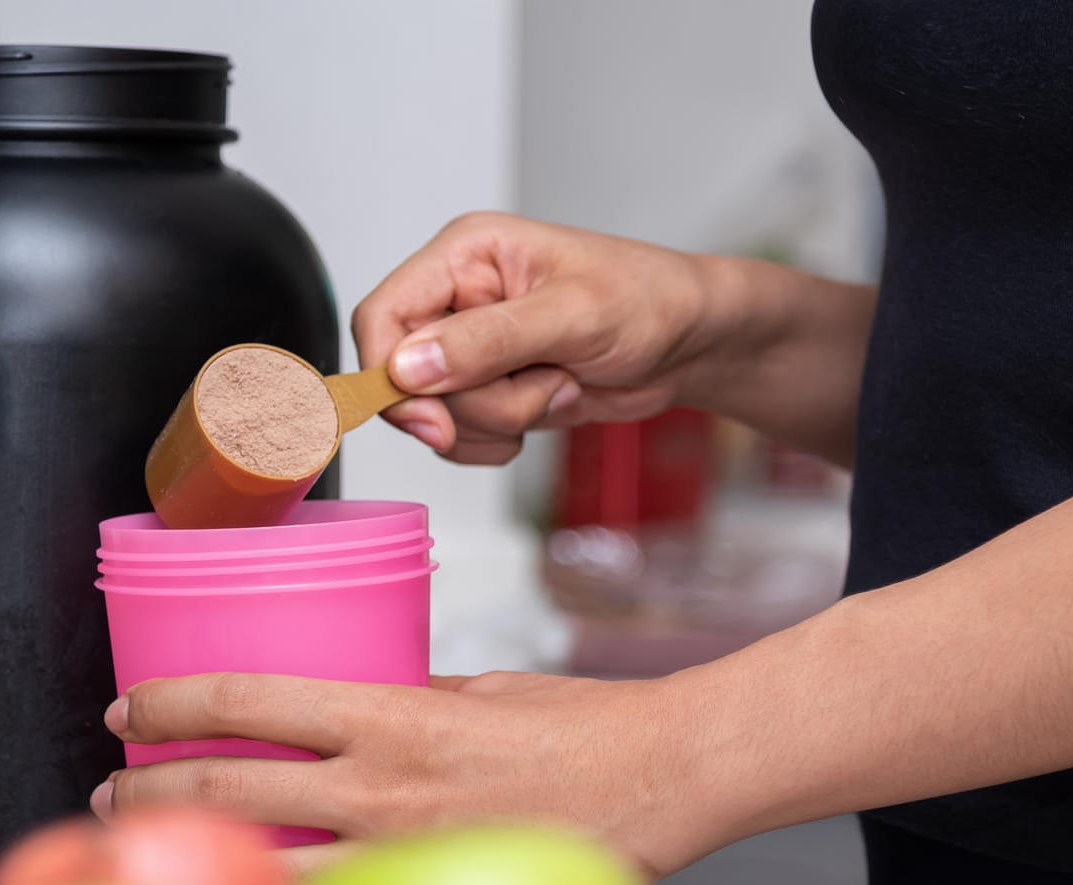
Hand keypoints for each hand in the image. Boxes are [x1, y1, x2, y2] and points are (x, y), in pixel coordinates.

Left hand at [89, 671, 725, 879]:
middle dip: (151, 787)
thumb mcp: (479, 690)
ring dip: (196, 849)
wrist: (663, 780)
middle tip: (115, 787)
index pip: (249, 699)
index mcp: (395, 715)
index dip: (171, 703)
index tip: (130, 708)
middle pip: (231, 786)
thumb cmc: (584, 725)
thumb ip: (404, 702)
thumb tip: (346, 715)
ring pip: (264, 862)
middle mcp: (386, 786)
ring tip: (154, 841)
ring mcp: (405, 853)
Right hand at [356, 211, 723, 463]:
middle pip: (405, 379)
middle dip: (473, 404)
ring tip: (558, 385)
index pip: (382, 316)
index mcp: (465, 255)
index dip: (390, 374)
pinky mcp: (490, 390)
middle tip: (542, 385)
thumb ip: (489, 340)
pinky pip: (461, 438)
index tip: (432, 419)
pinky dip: (500, 441)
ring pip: (436, 416)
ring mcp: (471, 349)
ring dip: (499, 421)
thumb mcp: (574, 315)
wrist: (691, 343)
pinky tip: (548, 407)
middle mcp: (458, 299)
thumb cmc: (648, 301)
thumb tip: (409, 366)